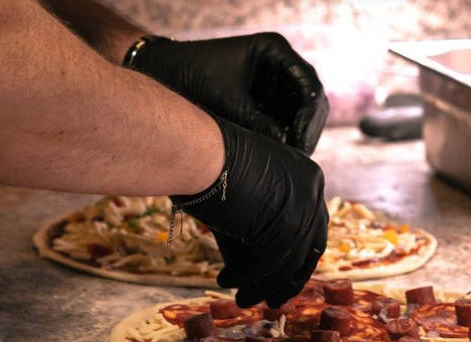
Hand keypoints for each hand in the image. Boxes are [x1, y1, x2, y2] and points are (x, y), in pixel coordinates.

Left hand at [128, 33, 328, 153]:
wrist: (162, 74)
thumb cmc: (191, 77)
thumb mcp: (227, 101)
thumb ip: (258, 123)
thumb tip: (285, 150)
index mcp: (274, 51)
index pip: (308, 84)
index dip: (308, 118)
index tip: (299, 145)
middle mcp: (278, 65)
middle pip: (308, 101)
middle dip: (305, 131)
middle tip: (298, 159)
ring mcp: (271, 83)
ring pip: (298, 115)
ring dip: (296, 137)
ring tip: (289, 162)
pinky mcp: (262, 101)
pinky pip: (282, 121)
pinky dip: (282, 139)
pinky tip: (277, 157)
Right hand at [173, 114, 326, 307]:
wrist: (197, 151)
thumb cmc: (208, 158)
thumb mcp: (247, 183)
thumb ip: (262, 211)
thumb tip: (256, 249)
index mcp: (308, 175)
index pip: (312, 225)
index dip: (298, 256)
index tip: (282, 276)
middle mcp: (313, 191)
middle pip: (307, 247)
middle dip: (289, 279)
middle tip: (272, 301)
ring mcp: (301, 210)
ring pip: (286, 262)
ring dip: (262, 286)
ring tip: (242, 300)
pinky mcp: (283, 228)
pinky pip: (267, 265)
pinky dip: (246, 278)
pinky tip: (225, 282)